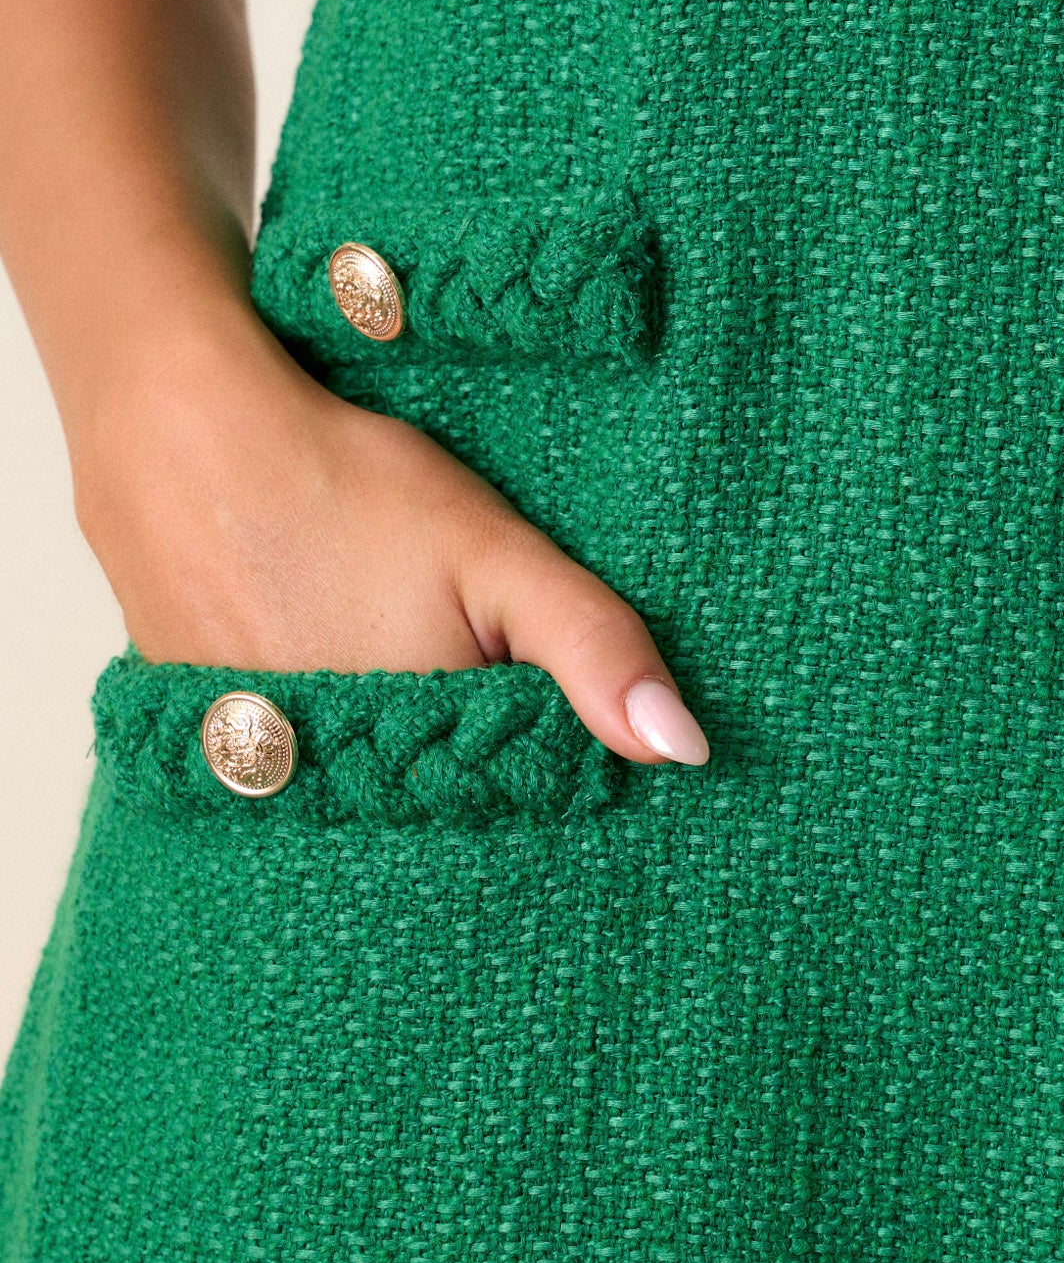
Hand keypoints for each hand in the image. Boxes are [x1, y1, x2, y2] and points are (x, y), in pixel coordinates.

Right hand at [70, 311, 708, 765]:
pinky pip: (286, 777)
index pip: (511, 822)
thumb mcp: (494, 554)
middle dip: (471, 776)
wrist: (180, 440)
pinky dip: (322, 742)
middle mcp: (330, 800)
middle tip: (462, 676)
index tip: (562, 731)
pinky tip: (325, 666)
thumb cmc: (343, 487)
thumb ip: (591, 646)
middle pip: (432, 820)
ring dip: (393, 762)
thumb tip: (685, 752)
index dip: (546, 775)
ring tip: (391, 664)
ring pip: (359, 798)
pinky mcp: (202, 750)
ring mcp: (256, 783)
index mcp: (416, 767)